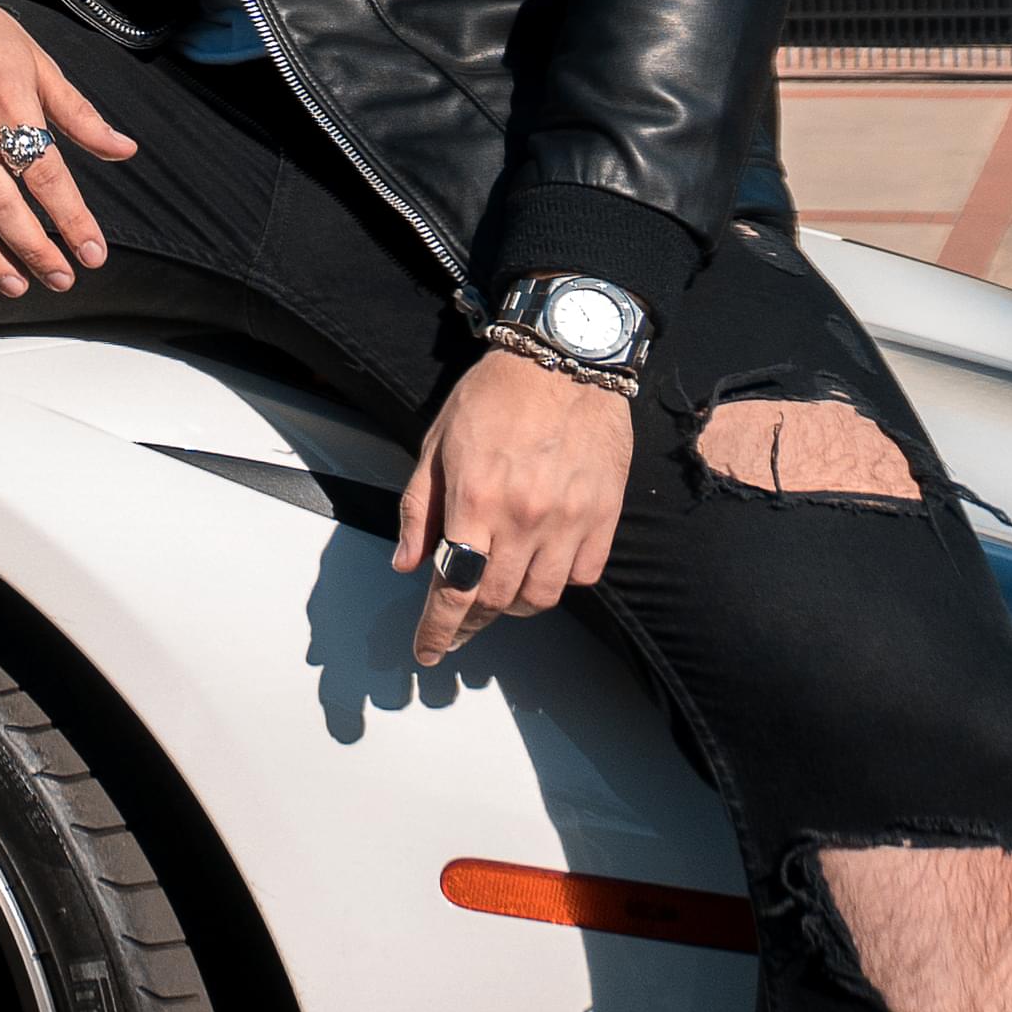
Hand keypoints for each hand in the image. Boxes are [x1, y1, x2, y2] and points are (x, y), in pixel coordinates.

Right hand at [0, 0, 137, 295]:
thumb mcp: (37, 60)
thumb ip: (78, 113)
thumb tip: (124, 150)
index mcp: (9, 97)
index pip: (46, 171)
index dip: (72, 219)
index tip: (93, 253)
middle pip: (1, 202)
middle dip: (34, 250)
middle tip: (60, 279)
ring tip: (16, 284)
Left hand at [394, 350, 632, 665]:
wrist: (563, 359)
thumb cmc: (494, 395)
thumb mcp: (437, 442)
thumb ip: (419, 507)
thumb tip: (406, 563)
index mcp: (476, 498)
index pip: (453, 586)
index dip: (438, 628)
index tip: (428, 651)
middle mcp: (525, 517)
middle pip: (496, 599)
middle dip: (471, 621)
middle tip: (457, 623)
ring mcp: (570, 520)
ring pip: (542, 597)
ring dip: (514, 604)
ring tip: (498, 589)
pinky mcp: (605, 516)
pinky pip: (585, 575)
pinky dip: (561, 581)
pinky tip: (543, 564)